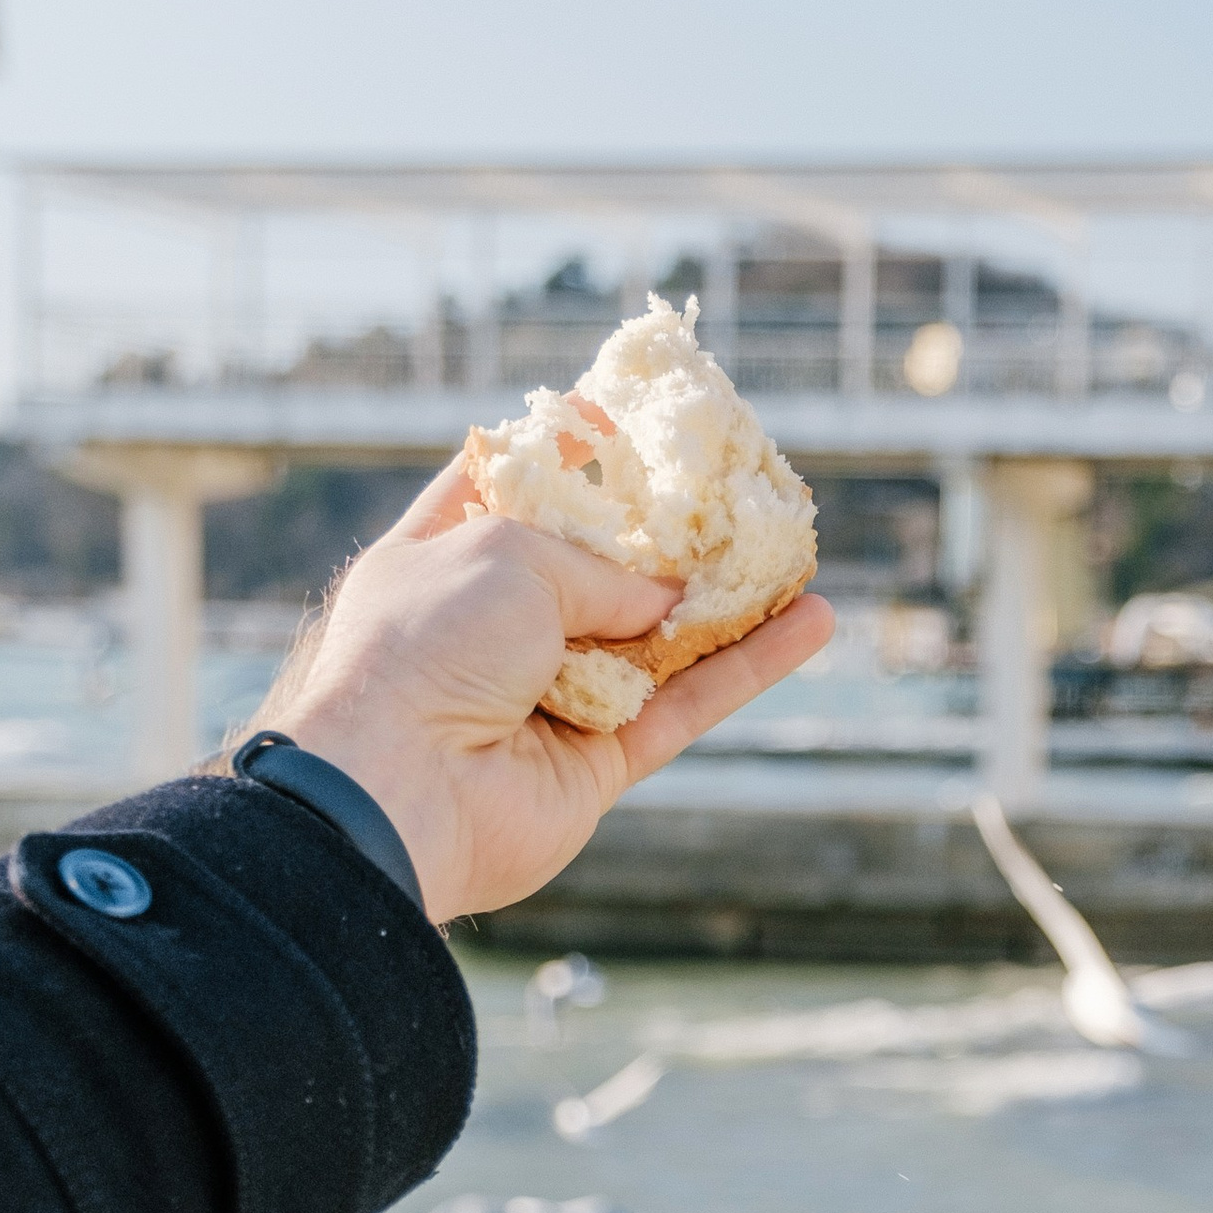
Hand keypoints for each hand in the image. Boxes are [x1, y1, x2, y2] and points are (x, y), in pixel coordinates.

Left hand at [251, 452, 835, 919]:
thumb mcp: (510, 554)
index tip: (619, 421)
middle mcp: (489, 630)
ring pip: (656, 641)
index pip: (498, 490)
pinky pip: (686, 705)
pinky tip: (811, 623)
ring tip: (793, 552)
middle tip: (729, 490)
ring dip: (726, 600)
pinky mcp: (597, 765)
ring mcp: (546, 700)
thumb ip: (600, 566)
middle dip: (659, 535)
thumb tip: (665, 597)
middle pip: (591, 570)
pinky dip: (749, 667)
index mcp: (437, 562)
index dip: (556, 456)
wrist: (401, 791)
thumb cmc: (430, 647)